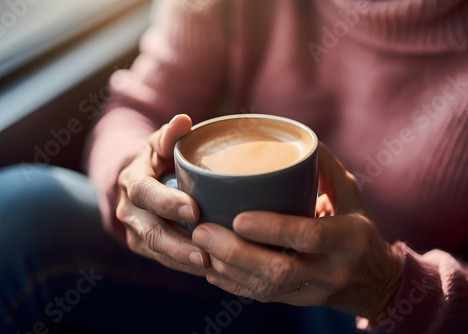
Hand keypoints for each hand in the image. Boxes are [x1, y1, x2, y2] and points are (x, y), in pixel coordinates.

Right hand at [117, 114, 209, 274]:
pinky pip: (163, 261)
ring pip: (156, 251)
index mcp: (132, 180)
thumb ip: (170, 135)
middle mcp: (128, 209)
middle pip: (149, 231)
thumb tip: (184, 120)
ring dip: (182, 260)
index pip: (145, 193)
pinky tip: (208, 270)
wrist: (138, 180)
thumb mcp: (160, 143)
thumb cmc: (156, 159)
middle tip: (206, 253)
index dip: (167, 203)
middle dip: (177, 243)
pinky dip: (184, 266)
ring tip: (210, 266)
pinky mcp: (143, 247)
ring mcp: (133, 231)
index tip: (194, 210)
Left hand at [192, 143, 403, 319]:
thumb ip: (327, 169)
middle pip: (279, 270)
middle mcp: (330, 270)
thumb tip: (300, 140)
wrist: (375, 283)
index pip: (309, 236)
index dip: (272, 228)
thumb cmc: (359, 231)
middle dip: (236, 253)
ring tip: (199, 245)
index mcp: (348, 239)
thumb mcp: (352, 197)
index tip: (238, 217)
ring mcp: (311, 291)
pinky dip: (232, 283)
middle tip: (202, 230)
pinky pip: (260, 297)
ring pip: (264, 288)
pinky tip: (210, 267)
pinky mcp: (295, 301)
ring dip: (227, 268)